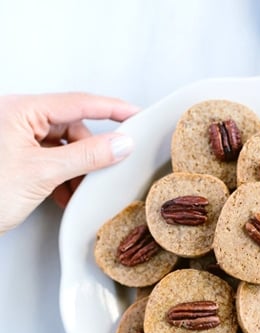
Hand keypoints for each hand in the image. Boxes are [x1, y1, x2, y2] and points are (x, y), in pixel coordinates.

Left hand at [0, 92, 137, 231]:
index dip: (111, 109)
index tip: (136, 114)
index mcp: (21, 110)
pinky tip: (64, 195)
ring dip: (76, 171)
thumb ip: (86, 156)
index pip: (78, 103)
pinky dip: (63, 178)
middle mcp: (18, 119)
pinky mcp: (17, 159)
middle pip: (72, 128)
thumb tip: (120, 144)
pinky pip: (51, 161)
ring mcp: (17, 139)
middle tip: (102, 173)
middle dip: (89, 154)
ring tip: (76, 191)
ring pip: (63, 148)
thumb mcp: (43, 173)